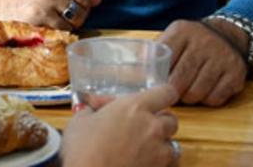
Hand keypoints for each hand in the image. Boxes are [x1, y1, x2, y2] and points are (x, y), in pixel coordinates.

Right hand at [0, 0, 100, 34]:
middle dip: (72, 21)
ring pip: (68, 28)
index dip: (80, 8)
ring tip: (45, 29)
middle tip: (56, 23)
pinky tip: (39, 35)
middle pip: (79, 14)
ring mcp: (41, 9)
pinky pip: (55, 38)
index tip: (70, 13)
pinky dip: (50, 40)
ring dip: (60, 32)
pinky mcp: (32, 25)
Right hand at [61, 84, 180, 166]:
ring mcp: (159, 152)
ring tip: (145, 149)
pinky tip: (145, 163)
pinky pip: (169, 164)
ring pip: (172, 144)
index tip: (158, 97)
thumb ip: (92, 111)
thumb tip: (92, 109)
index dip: (164, 94)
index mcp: (135, 107)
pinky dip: (160, 163)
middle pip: (172, 120)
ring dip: (162, 145)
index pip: (166, 92)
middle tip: (145, 126)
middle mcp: (152, 127)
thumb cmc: (82, 151)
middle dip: (161, 122)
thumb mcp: (80, 122)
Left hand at [157, 19, 247, 105]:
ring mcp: (222, 58)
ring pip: (196, 92)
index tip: (156, 84)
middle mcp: (204, 42)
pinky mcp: (236, 74)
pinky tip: (204, 92)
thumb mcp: (175, 36)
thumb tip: (134, 72)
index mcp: (183, 31)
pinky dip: (206, 100)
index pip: (163, 60)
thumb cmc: (194, 41)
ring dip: (188, 98)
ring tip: (186, 92)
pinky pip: (214, 98)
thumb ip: (156, 51)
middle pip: (179, 80)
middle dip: (172, 92)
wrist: (229, 35)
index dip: (158, 77)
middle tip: (170, 94)